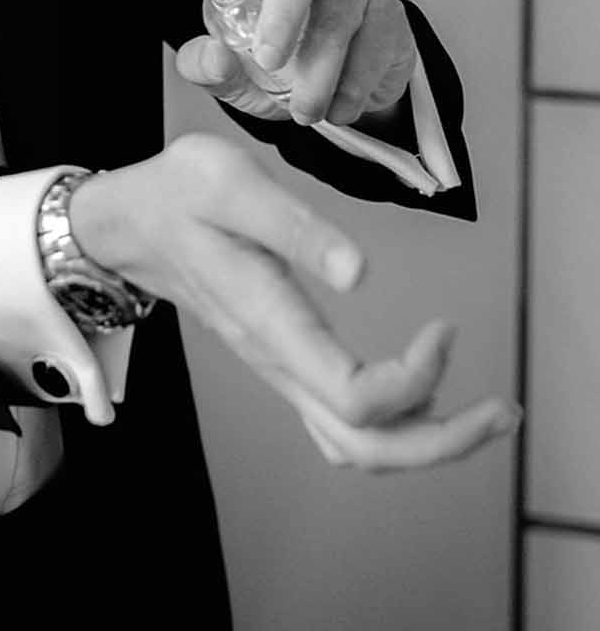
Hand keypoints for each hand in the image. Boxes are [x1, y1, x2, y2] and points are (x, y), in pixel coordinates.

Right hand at [70, 133, 517, 469]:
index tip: (444, 325)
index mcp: (270, 324)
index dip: (417, 380)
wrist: (126, 222)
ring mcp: (278, 370)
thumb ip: (295, 226)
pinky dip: (394, 424)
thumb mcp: (230, 183)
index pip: (357, 399)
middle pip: (367, 447)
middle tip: (503, 409)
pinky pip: (341, 426)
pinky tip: (422, 388)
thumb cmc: (178, 194)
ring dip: (425, 441)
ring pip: (356, 447)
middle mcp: (277, 363)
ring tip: (481, 411)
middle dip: (445, 440)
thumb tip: (359, 272)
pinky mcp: (282, 363)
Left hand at [177, 0, 416, 126]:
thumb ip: (207, 65)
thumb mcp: (232, 67)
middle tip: (267, 58)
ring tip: (302, 109)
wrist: (344, 86)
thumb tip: (213, 58)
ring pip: (339, 12)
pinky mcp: (390, 10)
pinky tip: (336, 108)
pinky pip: (372, 45)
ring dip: (318, 70)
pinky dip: (350, 87)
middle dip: (285, 10)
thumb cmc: (279, 57)